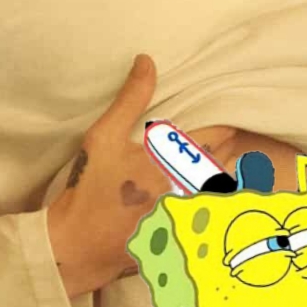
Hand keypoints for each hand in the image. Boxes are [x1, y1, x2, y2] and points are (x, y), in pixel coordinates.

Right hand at [46, 54, 238, 293]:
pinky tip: (208, 202)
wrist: (77, 245)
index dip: (226, 126)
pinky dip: (213, 206)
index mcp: (175, 162)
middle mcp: (188, 190)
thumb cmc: (90, 187)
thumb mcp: (104, 136)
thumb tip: (147, 60)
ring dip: (222, 178)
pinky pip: (209, 218)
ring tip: (221, 166)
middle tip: (228, 138)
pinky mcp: (181, 239)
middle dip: (227, 150)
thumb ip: (131, 98)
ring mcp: (187, 218)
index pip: (218, 137)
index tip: (229, 120)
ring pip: (221, 193)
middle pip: (225, 165)